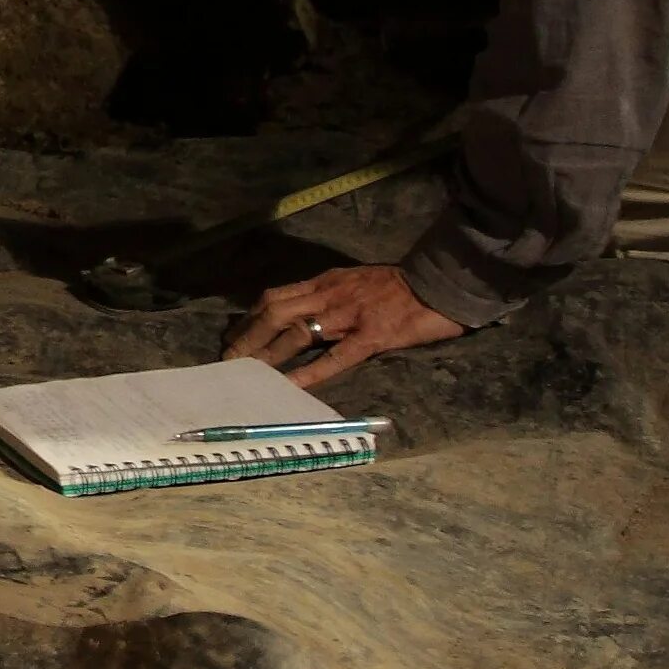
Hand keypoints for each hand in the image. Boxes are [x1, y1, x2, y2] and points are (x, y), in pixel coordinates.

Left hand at [224, 262, 462, 388]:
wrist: (439, 281)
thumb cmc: (400, 285)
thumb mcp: (356, 281)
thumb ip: (330, 295)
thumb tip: (303, 313)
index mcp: (326, 282)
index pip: (275, 297)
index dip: (249, 317)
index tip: (233, 337)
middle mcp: (330, 294)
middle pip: (276, 311)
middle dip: (248, 336)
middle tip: (229, 360)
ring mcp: (349, 315)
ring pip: (297, 331)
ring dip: (268, 353)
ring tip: (249, 374)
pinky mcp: (372, 336)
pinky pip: (335, 357)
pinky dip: (309, 372)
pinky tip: (292, 387)